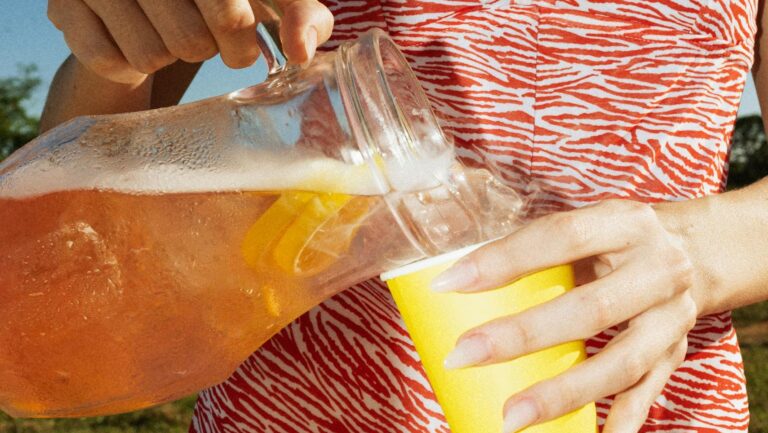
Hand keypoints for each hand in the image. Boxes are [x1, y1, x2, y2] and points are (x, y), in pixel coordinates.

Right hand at [47, 0, 333, 83]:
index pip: (229, 11)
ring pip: (151, 56)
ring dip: (168, 57)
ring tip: (171, 36)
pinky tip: (135, 41)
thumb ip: (301, 14)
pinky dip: (130, 66)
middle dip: (210, 51)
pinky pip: (110, 62)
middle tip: (210, 42)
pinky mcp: (66, 5)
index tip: (249, 47)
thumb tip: (302, 51)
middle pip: (192, 40)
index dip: (242, 38)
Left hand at [431, 200, 697, 432]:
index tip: (449, 284)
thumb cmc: (617, 240)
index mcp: (624, 223)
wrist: (696, 251)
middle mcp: (657, 268)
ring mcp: (671, 316)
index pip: (560, 236)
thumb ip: (539, 247)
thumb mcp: (590, 225)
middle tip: (463, 355)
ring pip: (620, 362)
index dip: (504, 259)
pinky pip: (647, 391)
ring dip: (563, 393)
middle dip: (522, 336)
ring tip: (511, 416)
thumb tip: (462, 276)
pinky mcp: (677, 352)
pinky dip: (618, 419)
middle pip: (588, 309)